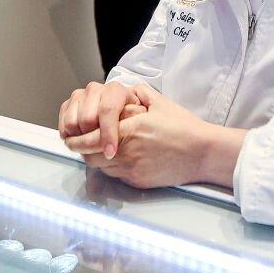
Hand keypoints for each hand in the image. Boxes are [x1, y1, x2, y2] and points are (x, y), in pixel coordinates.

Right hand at [57, 80, 142, 158]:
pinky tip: (80, 141)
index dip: (108, 133)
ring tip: (92, 146)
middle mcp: (95, 90)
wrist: (120, 113)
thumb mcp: (144, 114)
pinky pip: (63, 123)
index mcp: (115, 90)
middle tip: (101, 150)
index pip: (107, 109)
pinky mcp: (68, 105)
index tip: (110, 153)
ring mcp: (80, 96)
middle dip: (93, 139)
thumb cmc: (132, 117)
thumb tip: (132, 123)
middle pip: (87, 118)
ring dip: (80, 139)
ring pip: (72, 122)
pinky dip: (69, 136)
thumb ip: (139, 116)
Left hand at [82, 86, 245, 190]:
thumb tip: (124, 90)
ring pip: (100, 168)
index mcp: (129, 130)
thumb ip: (138, 94)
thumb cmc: (183, 126)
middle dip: (82, 150)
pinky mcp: (138, 182)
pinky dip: (110, 168)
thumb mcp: (160, 103)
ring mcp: (132, 170)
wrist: (202, 153)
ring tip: (97, 150)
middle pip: (90, 156)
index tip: (71, 136)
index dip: (76, 139)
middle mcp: (127, 152)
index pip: (90, 138)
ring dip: (95, 159)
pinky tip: (116, 159)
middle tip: (79, 143)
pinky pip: (115, 176)